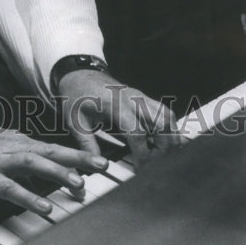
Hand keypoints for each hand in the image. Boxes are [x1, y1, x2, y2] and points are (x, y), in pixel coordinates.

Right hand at [0, 121, 108, 216]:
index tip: (98, 160)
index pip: (52, 147)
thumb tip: (43, 172)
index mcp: (17, 142)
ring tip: (79, 184)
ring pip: (34, 164)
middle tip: (102, 165)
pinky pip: (11, 188)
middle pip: (50, 150)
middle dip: (77, 157)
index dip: (76, 153)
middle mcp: (12, 148)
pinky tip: (45, 206)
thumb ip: (21, 159)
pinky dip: (30, 196)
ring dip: (58, 172)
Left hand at [56, 70, 179, 166]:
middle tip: (156, 166)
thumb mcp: (75, 122)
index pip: (137, 132)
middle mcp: (132, 98)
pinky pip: (164, 112)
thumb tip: (98, 165)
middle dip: (164, 148)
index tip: (141, 170)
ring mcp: (140, 96)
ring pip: (167, 116)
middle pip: (161, 122)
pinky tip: (162, 144)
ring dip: (170, 138)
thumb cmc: (76, 96)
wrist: (79, 73)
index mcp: (114, 104)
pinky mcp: (143, 97)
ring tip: (162, 158)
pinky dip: (168, 129)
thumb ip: (87, 145)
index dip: (143, 154)